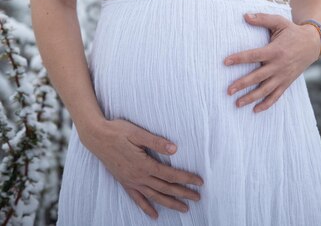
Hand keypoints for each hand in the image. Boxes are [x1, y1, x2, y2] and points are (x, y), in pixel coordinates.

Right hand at [83, 118, 203, 219]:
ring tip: (183, 209)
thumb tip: (175, 149)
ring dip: (170, 203)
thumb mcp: (138, 133)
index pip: (170, 175)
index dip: (186, 179)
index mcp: (144, 164)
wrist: (96, 137)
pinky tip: (154, 215)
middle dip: (183, 193)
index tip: (199, 182)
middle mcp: (139, 176)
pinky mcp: (124, 182)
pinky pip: (137, 199)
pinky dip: (146, 208)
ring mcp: (131, 181)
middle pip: (165, 188)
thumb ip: (156, 142)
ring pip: (154, 196)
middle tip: (198, 197)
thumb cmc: (117, 131)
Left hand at [223, 12, 320, 112]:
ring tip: (237, 103)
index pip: (253, 55)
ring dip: (251, 98)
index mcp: (275, 50)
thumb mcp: (279, 22)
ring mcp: (283, 76)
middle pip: (257, 77)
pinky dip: (266, 104)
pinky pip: (276, 96)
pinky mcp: (287, 82)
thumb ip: (262, 19)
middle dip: (242, 84)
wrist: (312, 44)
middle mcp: (278, 65)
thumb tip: (245, 16)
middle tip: (228, 90)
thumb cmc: (292, 31)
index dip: (239, 59)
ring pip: (265, 90)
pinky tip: (255, 110)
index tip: (225, 62)